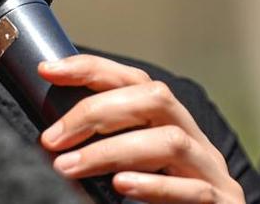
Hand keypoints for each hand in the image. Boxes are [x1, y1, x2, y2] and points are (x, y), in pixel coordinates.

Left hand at [38, 55, 246, 203]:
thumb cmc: (166, 201)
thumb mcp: (137, 165)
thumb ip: (110, 145)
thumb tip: (56, 134)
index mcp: (172, 123)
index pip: (135, 79)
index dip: (91, 69)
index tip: (49, 70)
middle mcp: (195, 139)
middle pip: (156, 98)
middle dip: (97, 111)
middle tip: (52, 139)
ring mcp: (211, 171)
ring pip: (171, 142)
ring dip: (113, 151)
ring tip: (69, 167)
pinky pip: (192, 190)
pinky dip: (153, 185)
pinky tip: (121, 185)